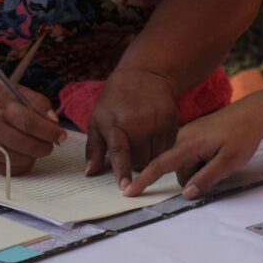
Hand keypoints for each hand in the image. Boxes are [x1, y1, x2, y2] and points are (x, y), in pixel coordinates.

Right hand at [0, 80, 66, 174]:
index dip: (50, 131)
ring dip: (34, 156)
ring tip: (36, 146)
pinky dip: (22, 164)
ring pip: (19, 159)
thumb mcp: (16, 90)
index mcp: (1, 106)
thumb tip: (54, 123)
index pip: (30, 123)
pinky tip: (24, 154)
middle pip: (26, 144)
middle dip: (45, 146)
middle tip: (51, 143)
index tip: (62, 135)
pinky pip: (8, 169)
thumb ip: (38, 102)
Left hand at [85, 68, 178, 188]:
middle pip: (140, 161)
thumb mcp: (97, 119)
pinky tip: (154, 135)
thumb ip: (93, 148)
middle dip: (135, 161)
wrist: (144, 75)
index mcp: (116, 124)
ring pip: (156, 157)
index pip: (119, 152)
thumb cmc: (115, 100)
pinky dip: (161, 147)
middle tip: (131, 147)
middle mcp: (139, 123)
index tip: (125, 188)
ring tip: (142, 140)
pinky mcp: (172, 120)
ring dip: (149, 156)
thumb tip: (90, 173)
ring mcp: (158, 121)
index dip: (122, 171)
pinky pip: (168, 147)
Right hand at [124, 97, 262, 198]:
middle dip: (195, 177)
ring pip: (186, 164)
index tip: (127, 191)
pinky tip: (219, 152)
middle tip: (222, 166)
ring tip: (222, 156)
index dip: (144, 180)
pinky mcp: (194, 134)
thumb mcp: (230, 161)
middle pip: (179, 170)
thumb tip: (187, 194)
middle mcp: (183, 137)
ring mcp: (188, 134)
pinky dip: (202, 160)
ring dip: (201, 168)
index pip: (161, 164)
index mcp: (189, 144)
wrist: (253, 112)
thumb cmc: (243, 136)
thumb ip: (207, 178)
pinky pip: (191, 155)